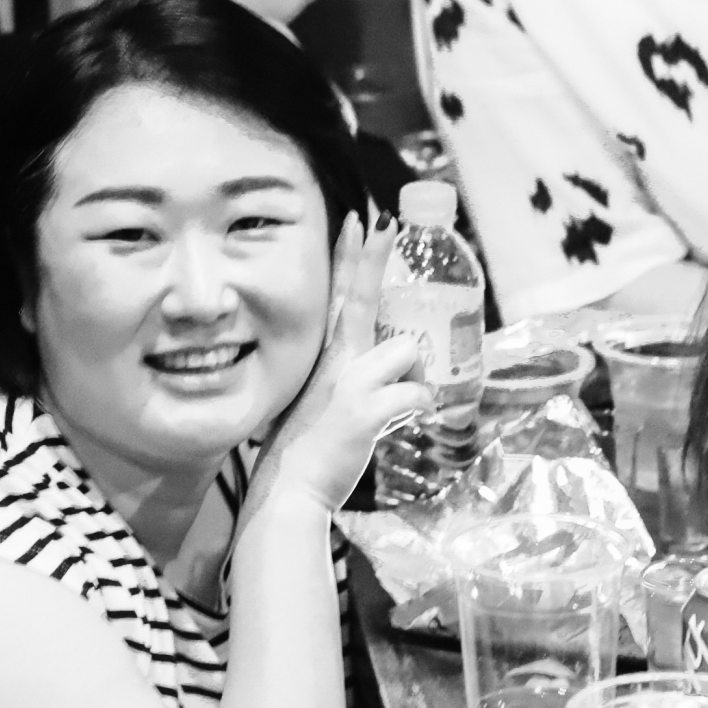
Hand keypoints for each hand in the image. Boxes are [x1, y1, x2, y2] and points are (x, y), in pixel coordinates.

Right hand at [259, 216, 431, 513]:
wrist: (289, 487)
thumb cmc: (304, 447)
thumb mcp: (317, 397)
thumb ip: (344, 375)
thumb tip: (385, 369)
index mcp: (323, 356)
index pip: (339, 294)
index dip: (350, 256)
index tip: (359, 220)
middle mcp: (335, 360)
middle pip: (360, 296)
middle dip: (373, 256)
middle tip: (386, 220)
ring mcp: (350, 381)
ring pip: (407, 352)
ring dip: (412, 377)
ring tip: (390, 406)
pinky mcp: (367, 408)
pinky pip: (418, 393)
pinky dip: (418, 408)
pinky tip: (399, 423)